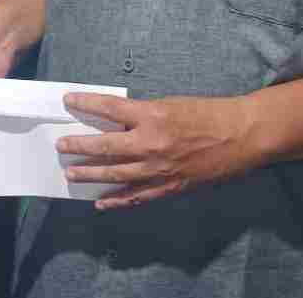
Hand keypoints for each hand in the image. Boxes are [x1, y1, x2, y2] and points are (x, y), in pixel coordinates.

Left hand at [57, 93, 256, 209]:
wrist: (240, 136)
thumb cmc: (208, 113)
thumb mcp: (171, 103)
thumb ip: (144, 114)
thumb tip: (118, 121)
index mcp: (152, 115)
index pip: (109, 107)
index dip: (86, 103)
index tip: (68, 100)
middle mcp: (151, 143)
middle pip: (106, 146)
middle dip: (80, 146)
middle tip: (62, 145)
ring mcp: (160, 168)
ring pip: (116, 174)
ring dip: (91, 174)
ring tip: (71, 173)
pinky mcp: (170, 186)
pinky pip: (137, 196)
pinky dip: (118, 200)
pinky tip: (101, 202)